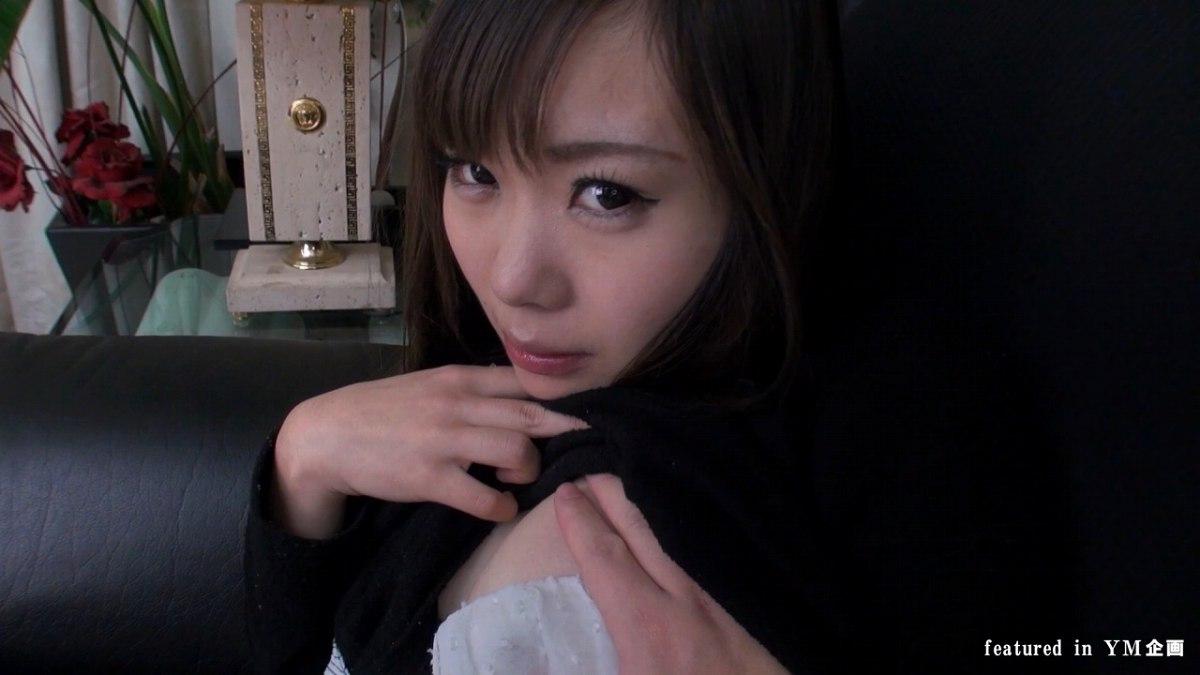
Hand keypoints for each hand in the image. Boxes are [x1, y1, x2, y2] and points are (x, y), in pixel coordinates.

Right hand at [275, 364, 589, 528]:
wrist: (326, 436)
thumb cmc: (382, 411)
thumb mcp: (428, 386)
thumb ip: (471, 389)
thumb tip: (517, 397)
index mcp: (459, 378)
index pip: (522, 380)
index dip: (560, 395)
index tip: (588, 409)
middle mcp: (457, 404)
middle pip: (530, 414)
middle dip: (564, 432)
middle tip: (583, 446)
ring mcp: (444, 440)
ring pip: (516, 451)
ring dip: (530, 470)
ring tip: (519, 480)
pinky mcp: (429, 478)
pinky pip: (484, 497)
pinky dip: (503, 508)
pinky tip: (500, 509)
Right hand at [553, 473, 788, 673]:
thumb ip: (577, 670)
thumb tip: (529, 665)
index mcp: (646, 624)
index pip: (604, 555)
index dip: (579, 521)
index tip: (564, 492)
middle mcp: (685, 598)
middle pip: (642, 526)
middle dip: (612, 492)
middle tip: (591, 469)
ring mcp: (723, 597)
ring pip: (681, 530)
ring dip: (650, 501)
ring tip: (632, 480)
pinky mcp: (752, 607)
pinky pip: (713, 548)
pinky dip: (689, 526)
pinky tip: (688, 525)